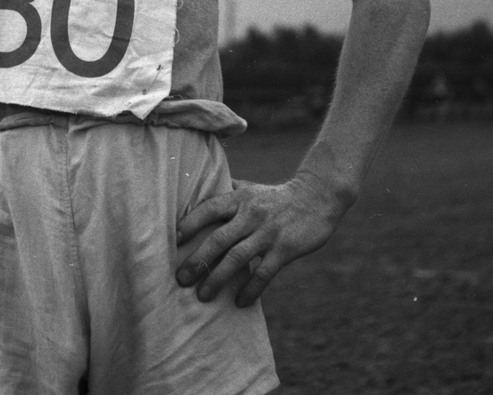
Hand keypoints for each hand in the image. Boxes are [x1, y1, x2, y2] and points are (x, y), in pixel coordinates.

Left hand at [175, 175, 343, 306]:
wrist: (317, 197)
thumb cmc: (278, 196)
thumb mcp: (252, 189)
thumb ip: (230, 192)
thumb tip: (203, 191)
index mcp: (240, 199)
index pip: (209, 209)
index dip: (190, 223)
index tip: (174, 241)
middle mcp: (251, 215)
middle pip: (218, 238)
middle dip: (198, 260)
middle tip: (181, 279)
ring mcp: (268, 232)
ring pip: (237, 258)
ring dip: (218, 278)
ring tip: (203, 296)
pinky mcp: (285, 249)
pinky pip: (264, 273)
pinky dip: (251, 289)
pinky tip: (240, 302)